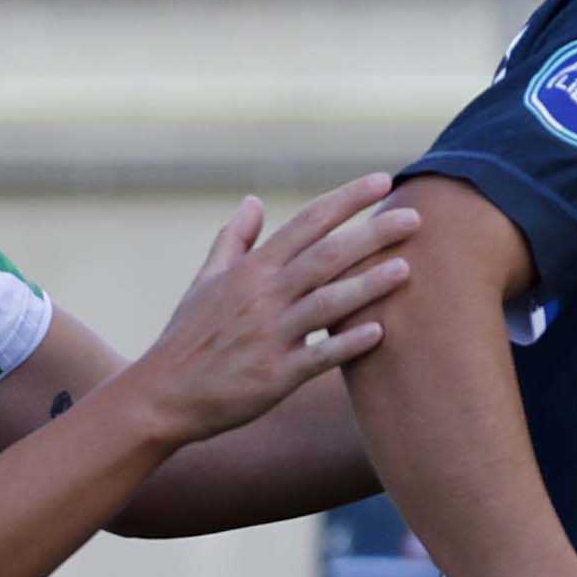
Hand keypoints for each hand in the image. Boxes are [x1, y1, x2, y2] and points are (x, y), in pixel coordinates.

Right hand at [132, 178, 416, 439]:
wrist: (162, 395)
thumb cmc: (188, 337)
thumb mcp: (205, 281)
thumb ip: (233, 239)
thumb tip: (253, 201)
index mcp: (251, 270)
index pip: (306, 222)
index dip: (346, 199)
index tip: (381, 180)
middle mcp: (262, 296)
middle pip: (326, 255)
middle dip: (372, 234)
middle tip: (414, 217)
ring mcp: (269, 336)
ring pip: (327, 302)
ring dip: (368, 284)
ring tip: (407, 269)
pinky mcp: (274, 376)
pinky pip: (318, 356)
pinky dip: (348, 343)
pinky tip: (380, 332)